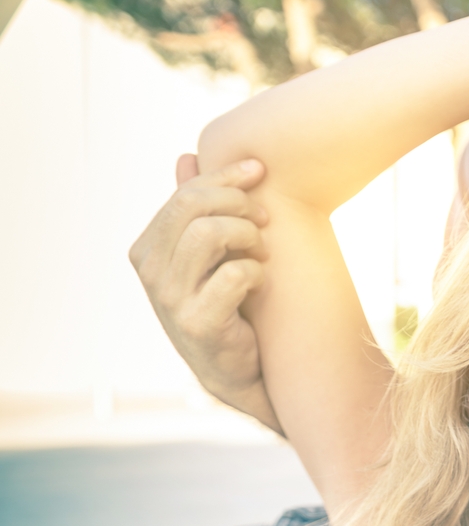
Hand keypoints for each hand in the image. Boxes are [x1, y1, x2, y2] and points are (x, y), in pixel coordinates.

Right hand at [129, 155, 282, 432]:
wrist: (238, 370)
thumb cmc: (228, 303)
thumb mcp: (210, 252)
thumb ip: (197, 208)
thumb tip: (186, 155)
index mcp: (147, 248)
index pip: (184, 195)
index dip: (225, 177)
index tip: (259, 171)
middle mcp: (150, 272)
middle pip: (192, 206)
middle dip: (237, 202)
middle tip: (264, 218)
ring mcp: (169, 300)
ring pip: (209, 233)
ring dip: (248, 235)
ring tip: (262, 250)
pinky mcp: (197, 323)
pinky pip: (234, 274)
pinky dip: (257, 270)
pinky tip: (261, 281)